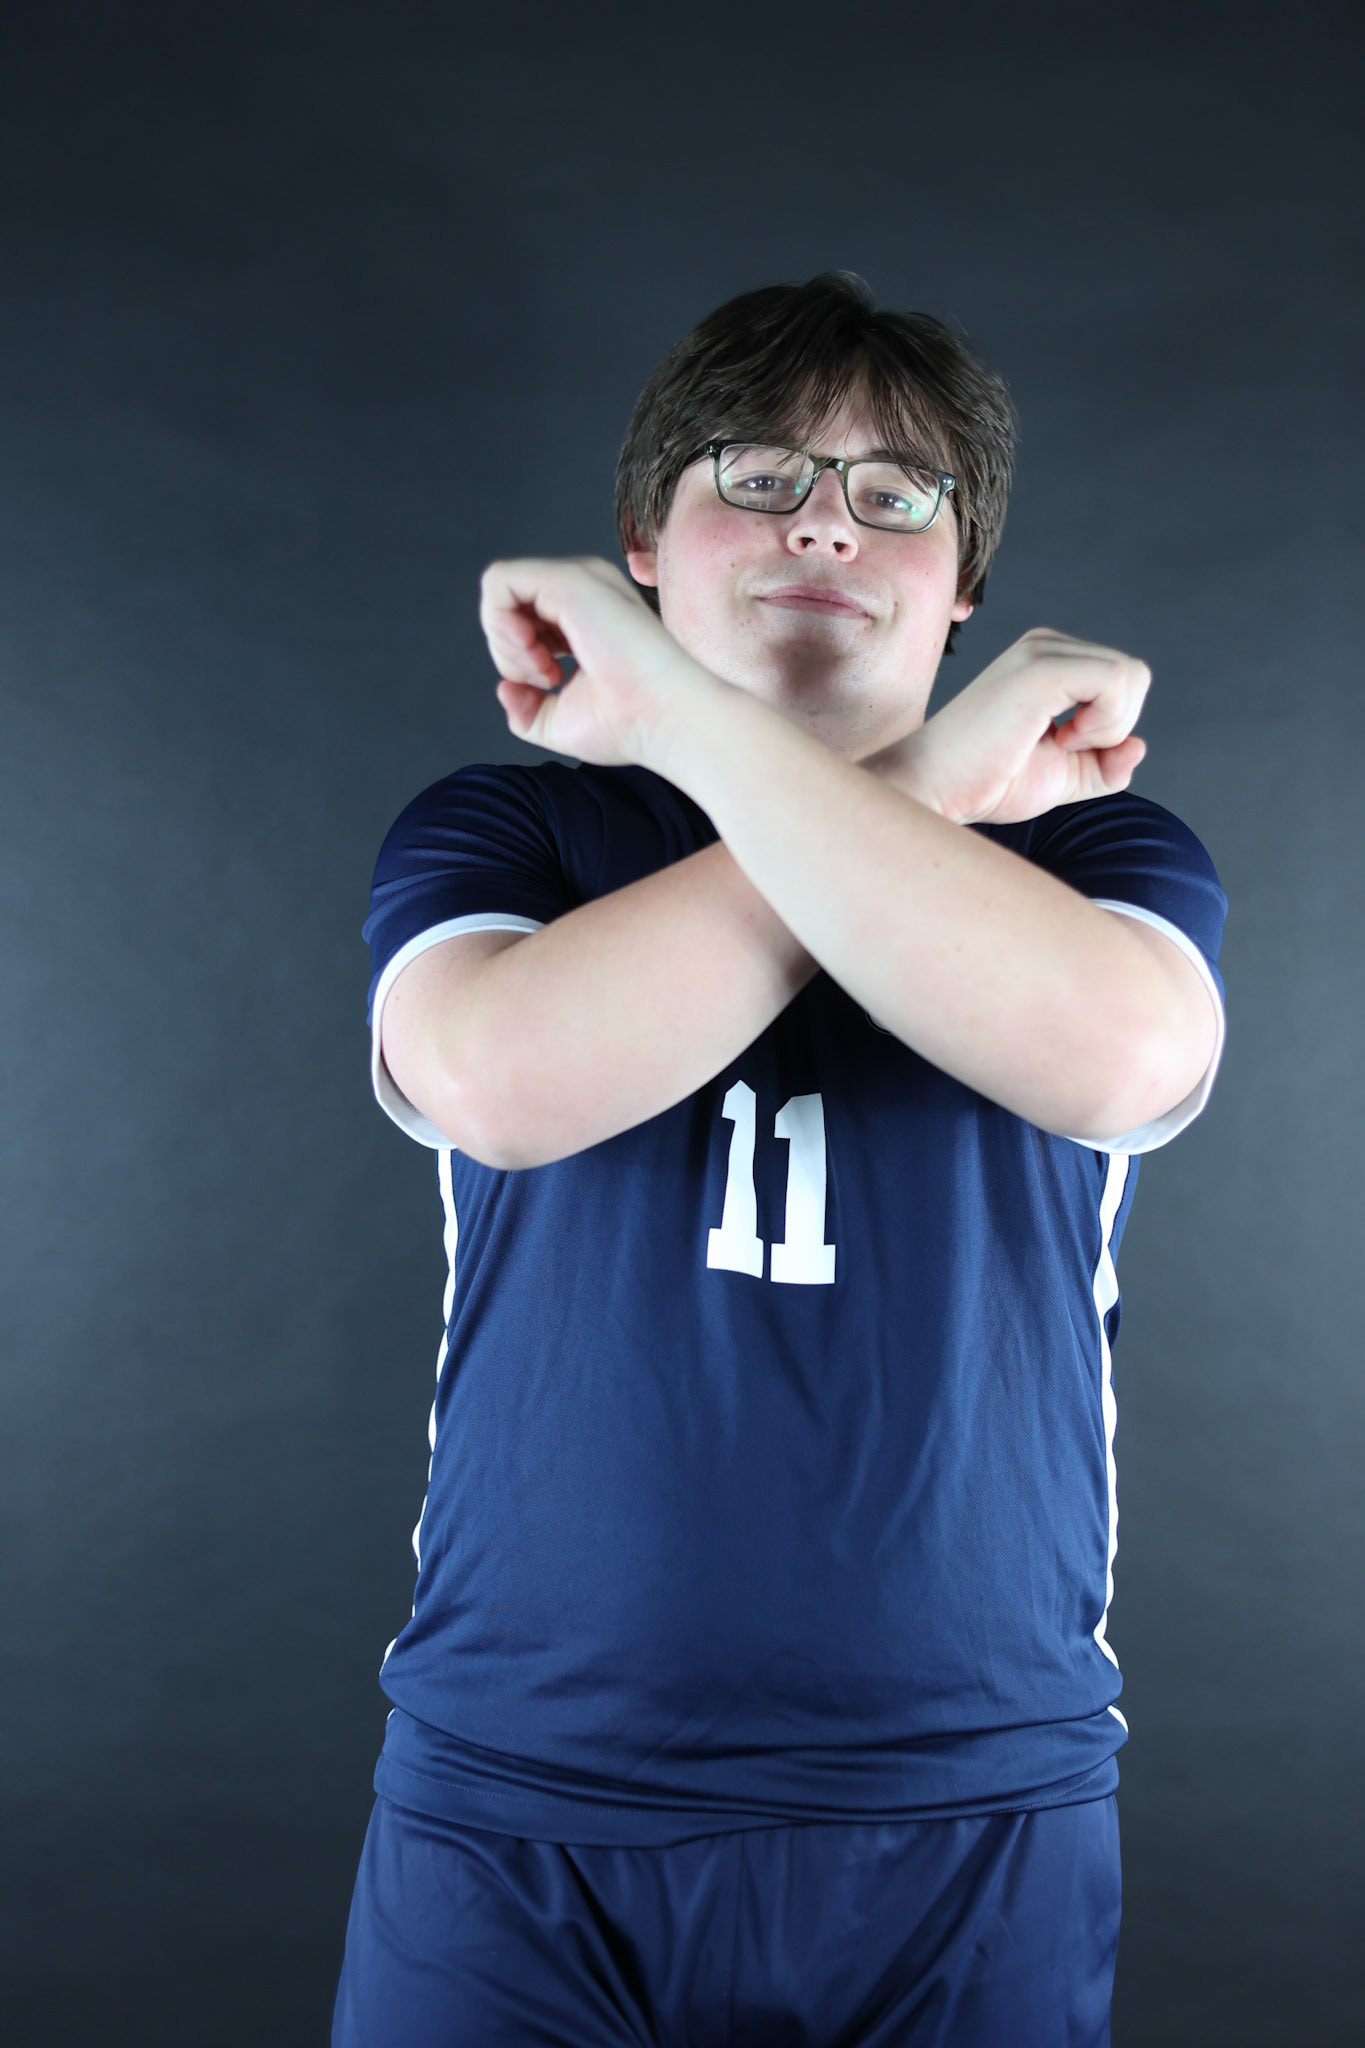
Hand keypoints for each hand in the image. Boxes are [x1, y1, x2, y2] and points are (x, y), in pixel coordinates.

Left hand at [480, 555, 715, 767]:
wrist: (664, 719)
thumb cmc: (628, 724)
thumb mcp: (560, 722)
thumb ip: (526, 709)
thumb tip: (504, 688)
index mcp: (583, 612)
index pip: (523, 615)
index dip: (517, 655)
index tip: (550, 683)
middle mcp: (582, 589)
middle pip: (509, 601)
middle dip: (508, 649)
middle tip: (545, 679)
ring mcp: (578, 579)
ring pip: (500, 586)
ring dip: (503, 638)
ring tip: (543, 670)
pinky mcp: (569, 580)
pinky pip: (500, 582)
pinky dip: (499, 623)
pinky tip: (532, 653)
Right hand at [862, 627, 1149, 824]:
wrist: (935, 788)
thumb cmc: (987, 782)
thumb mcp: (1063, 776)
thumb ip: (1105, 763)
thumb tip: (1139, 746)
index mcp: (1049, 661)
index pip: (1123, 680)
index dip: (1112, 727)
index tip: (1065, 748)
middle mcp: (1045, 646)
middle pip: (1134, 674)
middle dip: (1116, 725)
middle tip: (1063, 747)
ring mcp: (1041, 652)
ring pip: (1130, 675)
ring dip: (1109, 726)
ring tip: (1059, 744)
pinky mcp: (1040, 670)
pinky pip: (1116, 682)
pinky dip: (1103, 723)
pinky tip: (1061, 740)